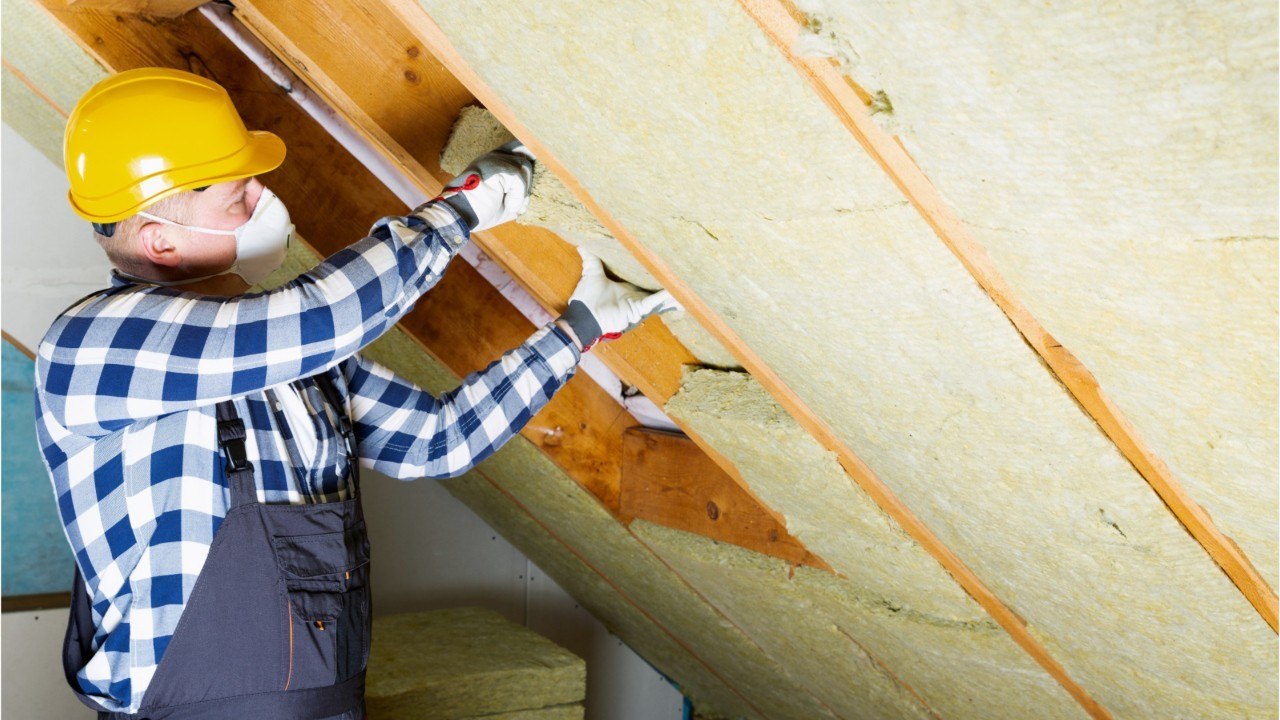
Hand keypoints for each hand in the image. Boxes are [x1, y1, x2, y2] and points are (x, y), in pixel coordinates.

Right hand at [437, 141, 534, 231]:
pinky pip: (517, 178)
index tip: (540, 166)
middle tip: (517, 203)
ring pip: (524, 167)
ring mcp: (492, 159)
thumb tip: (536, 191)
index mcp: (494, 161)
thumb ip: (520, 192)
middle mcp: (493, 156)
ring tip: (509, 205)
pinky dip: (516, 196)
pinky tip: (507, 206)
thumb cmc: (479, 212)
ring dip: (521, 192)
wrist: (458, 217)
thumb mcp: (507, 202)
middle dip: (528, 182)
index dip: (531, 154)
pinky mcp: (493, 166)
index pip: (519, 147)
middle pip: (525, 158)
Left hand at [557, 248, 681, 351]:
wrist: (583, 315)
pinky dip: (666, 297)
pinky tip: (678, 292)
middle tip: (688, 273)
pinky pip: (655, 302)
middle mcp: (637, 296)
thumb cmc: (587, 298)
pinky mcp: (638, 309)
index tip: (668, 263)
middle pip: (659, 289)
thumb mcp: (592, 273)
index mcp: (629, 288)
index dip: (658, 273)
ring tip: (691, 285)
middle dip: (673, 284)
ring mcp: (640, 304)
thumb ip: (591, 259)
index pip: (647, 279)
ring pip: (662, 297)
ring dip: (674, 291)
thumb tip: (582, 244)